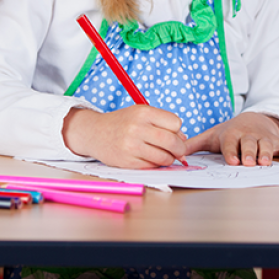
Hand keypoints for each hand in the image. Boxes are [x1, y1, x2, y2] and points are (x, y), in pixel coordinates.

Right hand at [62, 105, 186, 168]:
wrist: (95, 133)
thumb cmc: (123, 122)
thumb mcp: (141, 114)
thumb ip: (162, 123)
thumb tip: (183, 139)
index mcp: (143, 112)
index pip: (175, 123)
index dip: (177, 130)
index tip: (174, 133)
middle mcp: (137, 128)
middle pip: (172, 142)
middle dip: (180, 149)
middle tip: (180, 152)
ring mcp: (131, 146)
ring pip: (164, 157)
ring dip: (169, 159)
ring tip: (165, 155)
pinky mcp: (127, 162)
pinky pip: (152, 166)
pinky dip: (156, 164)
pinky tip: (151, 158)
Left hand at [185, 112, 278, 166]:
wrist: (252, 120)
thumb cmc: (230, 133)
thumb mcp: (212, 136)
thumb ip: (194, 145)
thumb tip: (174, 152)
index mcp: (232, 136)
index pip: (230, 144)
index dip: (231, 151)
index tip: (232, 160)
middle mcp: (249, 137)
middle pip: (250, 145)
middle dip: (250, 153)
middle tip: (249, 162)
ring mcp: (264, 139)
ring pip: (267, 146)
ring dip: (267, 153)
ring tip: (267, 162)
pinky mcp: (277, 141)